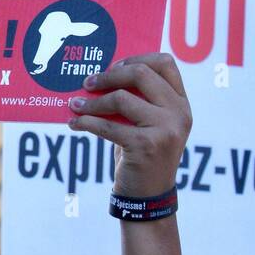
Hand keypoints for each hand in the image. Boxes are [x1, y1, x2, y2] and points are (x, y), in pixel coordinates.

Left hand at [67, 52, 191, 198]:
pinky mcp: (146, 146)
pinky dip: (86, 122)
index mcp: (181, 103)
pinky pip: (107, 126)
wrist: (148, 196)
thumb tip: (101, 74)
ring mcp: (165, 129)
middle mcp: (178, 113)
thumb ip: (137, 100)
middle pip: (141, 74)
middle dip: (109, 76)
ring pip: (121, 99)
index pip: (165, 63)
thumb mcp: (148, 124)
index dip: (136, 58)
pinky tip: (74, 123)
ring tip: (75, 105)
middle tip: (88, 82)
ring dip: (92, 102)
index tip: (113, 67)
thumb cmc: (142, 155)